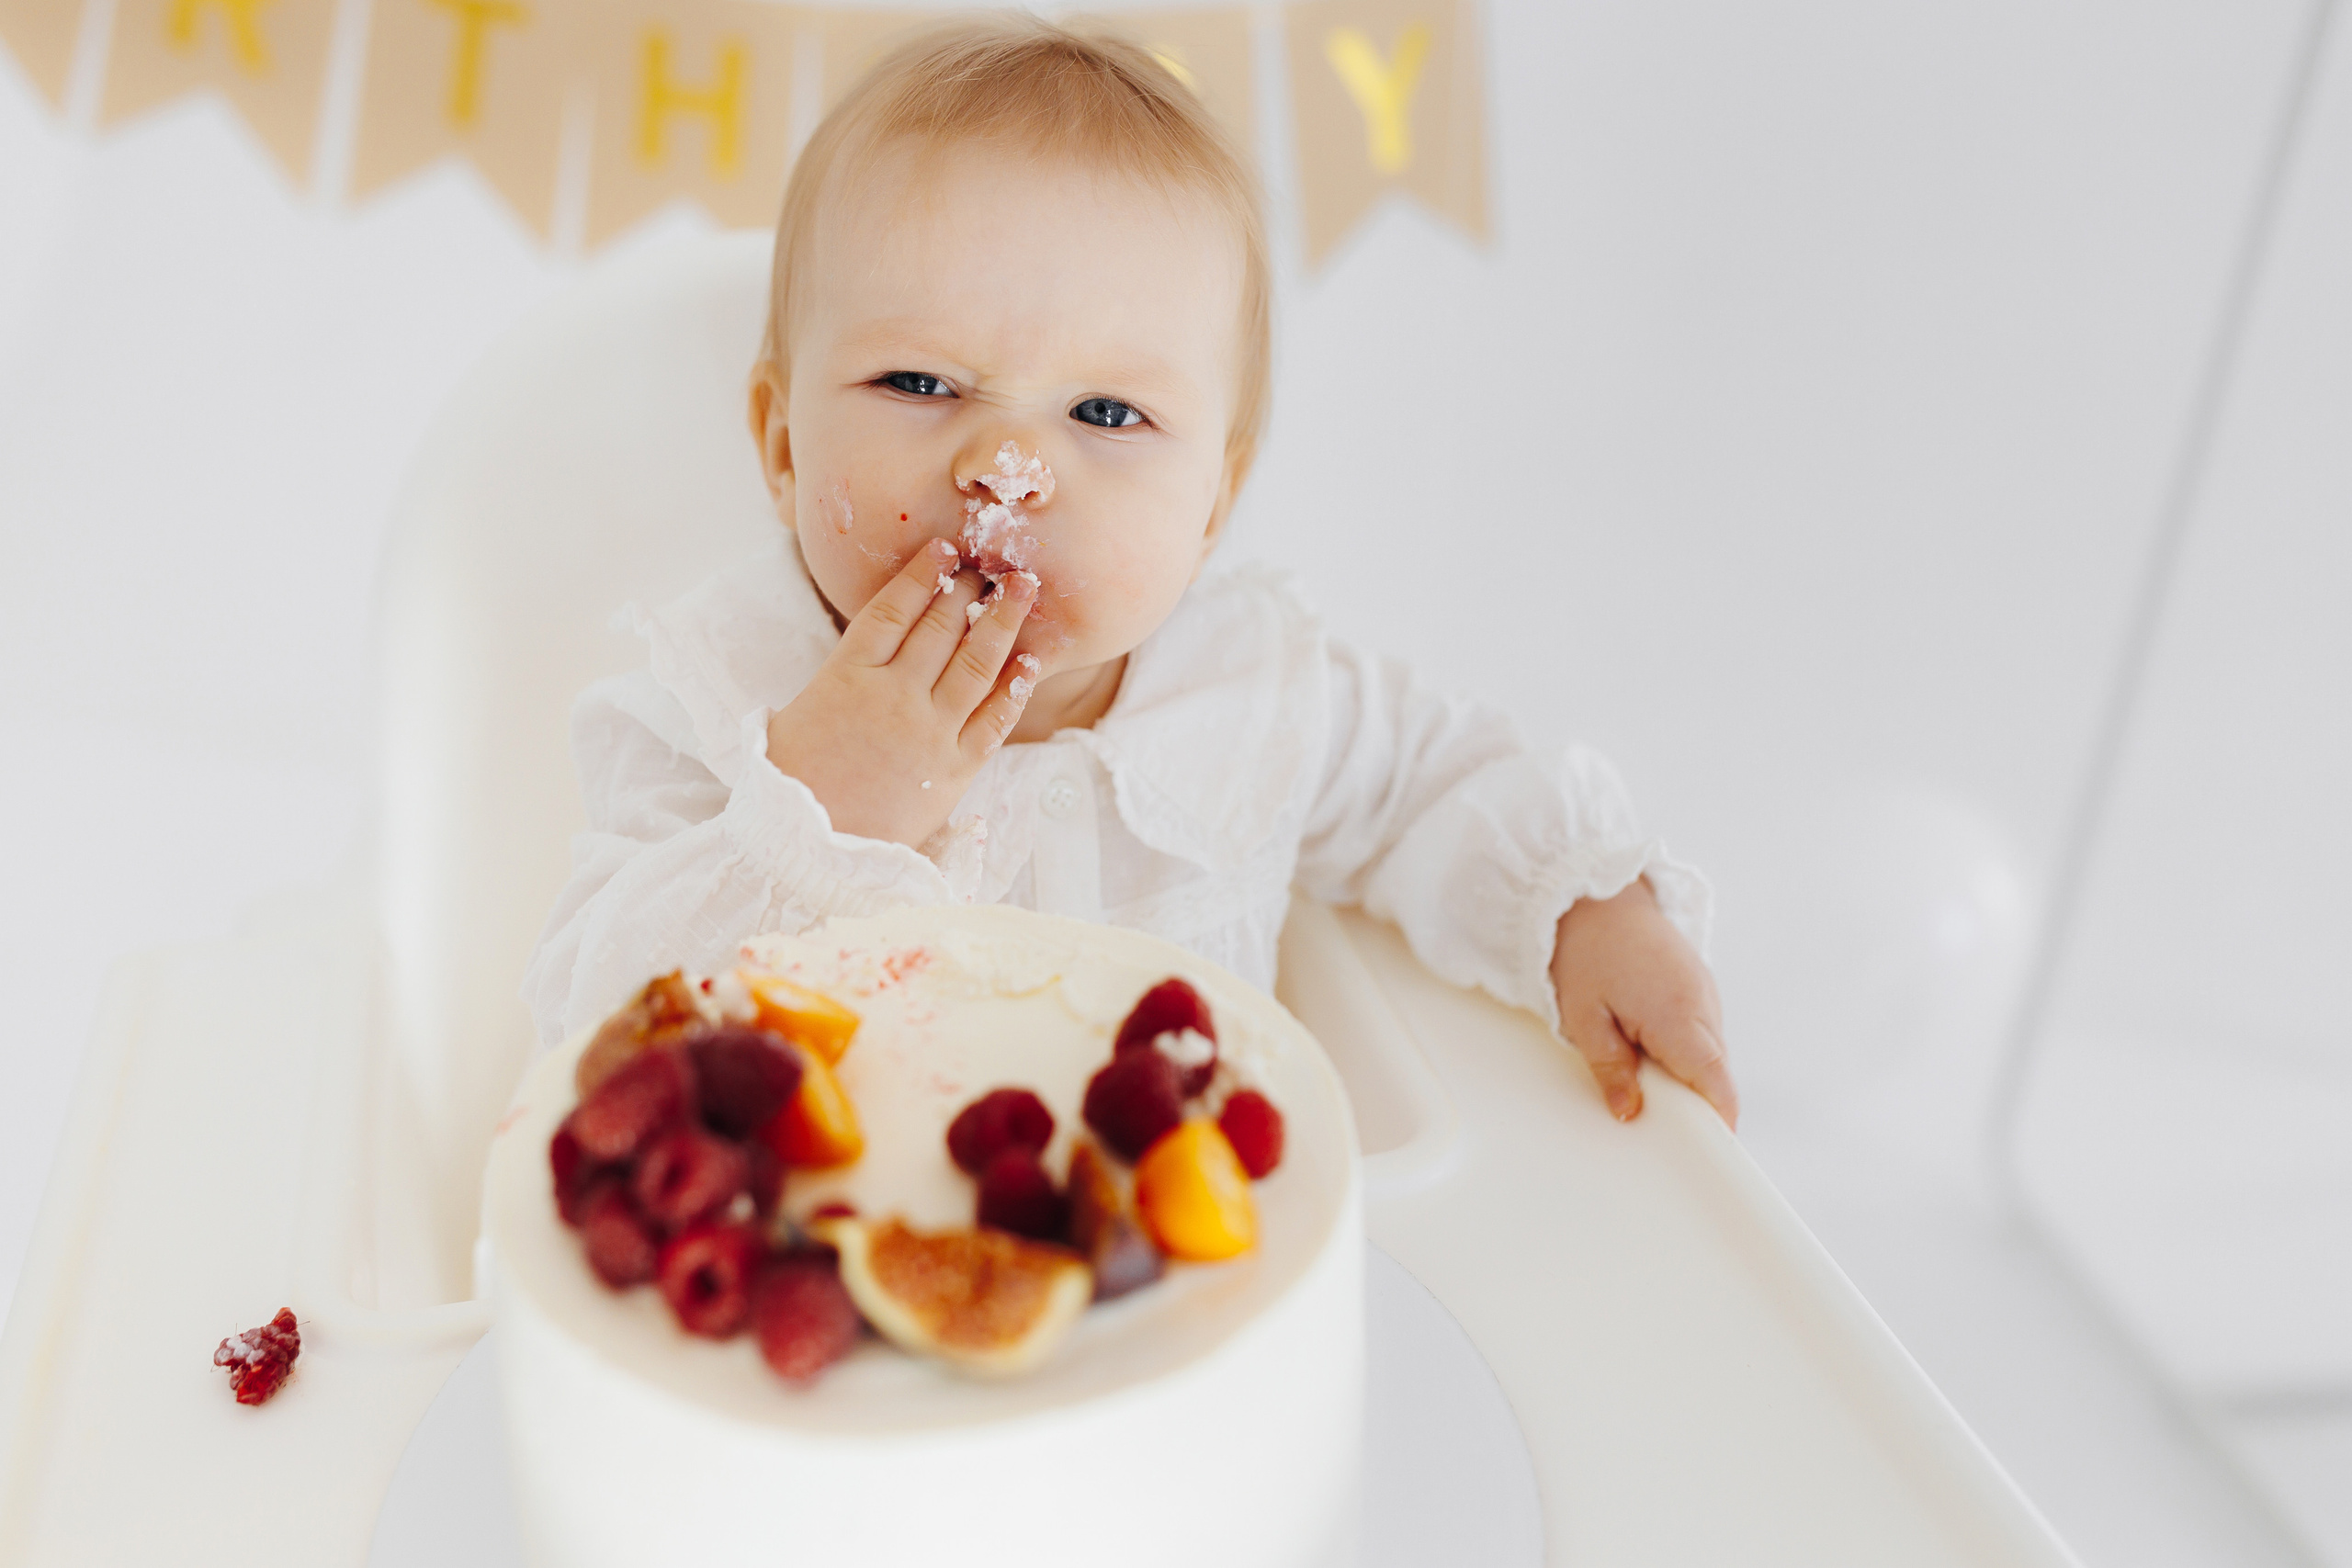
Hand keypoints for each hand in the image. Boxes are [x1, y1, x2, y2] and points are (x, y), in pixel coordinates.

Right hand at [765, 538, 1035, 847]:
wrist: (808, 850)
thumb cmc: (789, 787)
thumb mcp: (792, 719)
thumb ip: (830, 684)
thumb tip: (851, 666)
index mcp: (847, 674)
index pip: (893, 608)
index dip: (922, 574)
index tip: (944, 550)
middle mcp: (894, 693)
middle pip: (940, 625)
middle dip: (968, 588)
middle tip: (992, 563)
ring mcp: (929, 730)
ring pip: (976, 661)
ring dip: (1003, 619)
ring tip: (1023, 588)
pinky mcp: (954, 768)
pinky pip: (994, 719)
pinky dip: (1014, 686)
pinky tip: (1029, 660)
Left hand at [1550, 878, 1735, 1127]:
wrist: (1594, 892)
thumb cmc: (1585, 951)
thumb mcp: (1584, 1016)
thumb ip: (1610, 1067)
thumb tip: (1629, 1112)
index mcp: (1679, 1015)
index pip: (1715, 1081)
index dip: (1719, 1118)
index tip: (1713, 1147)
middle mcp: (1703, 1004)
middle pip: (1715, 1072)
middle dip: (1694, 1101)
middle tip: (1657, 1119)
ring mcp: (1705, 992)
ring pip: (1710, 1052)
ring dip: (1686, 1072)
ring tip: (1642, 1076)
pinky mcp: (1698, 984)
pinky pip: (1702, 1030)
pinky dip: (1683, 1048)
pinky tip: (1648, 1047)